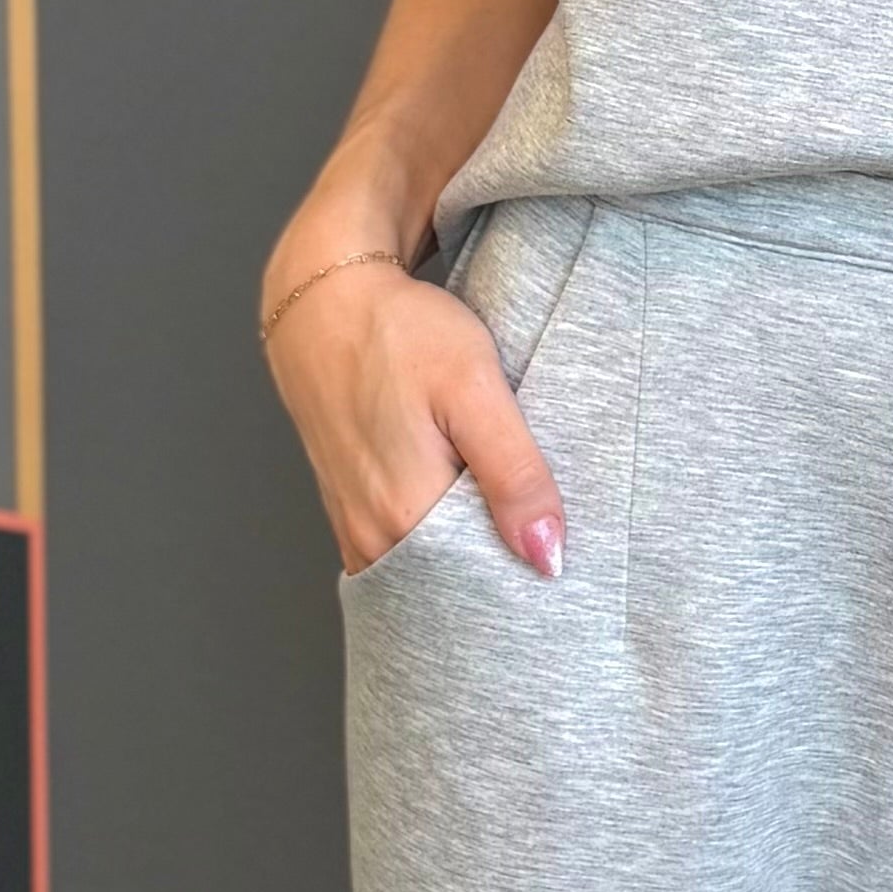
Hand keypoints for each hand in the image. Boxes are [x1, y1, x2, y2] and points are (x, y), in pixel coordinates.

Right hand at [261, 229, 564, 577]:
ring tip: (512, 539)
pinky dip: (436, 550)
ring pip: (424, 575)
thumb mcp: (474, 390)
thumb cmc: (400, 333)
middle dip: (500, 582)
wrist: (324, 301)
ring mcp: (354, 526)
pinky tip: (466, 522)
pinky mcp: (347, 509)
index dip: (527, 586)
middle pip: (451, 591)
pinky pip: (399, 555)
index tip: (568, 575)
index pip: (483, 589)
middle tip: (550, 558)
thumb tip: (548, 556)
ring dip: (468, 564)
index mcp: (407, 515)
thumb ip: (514, 475)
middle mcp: (372, 536)